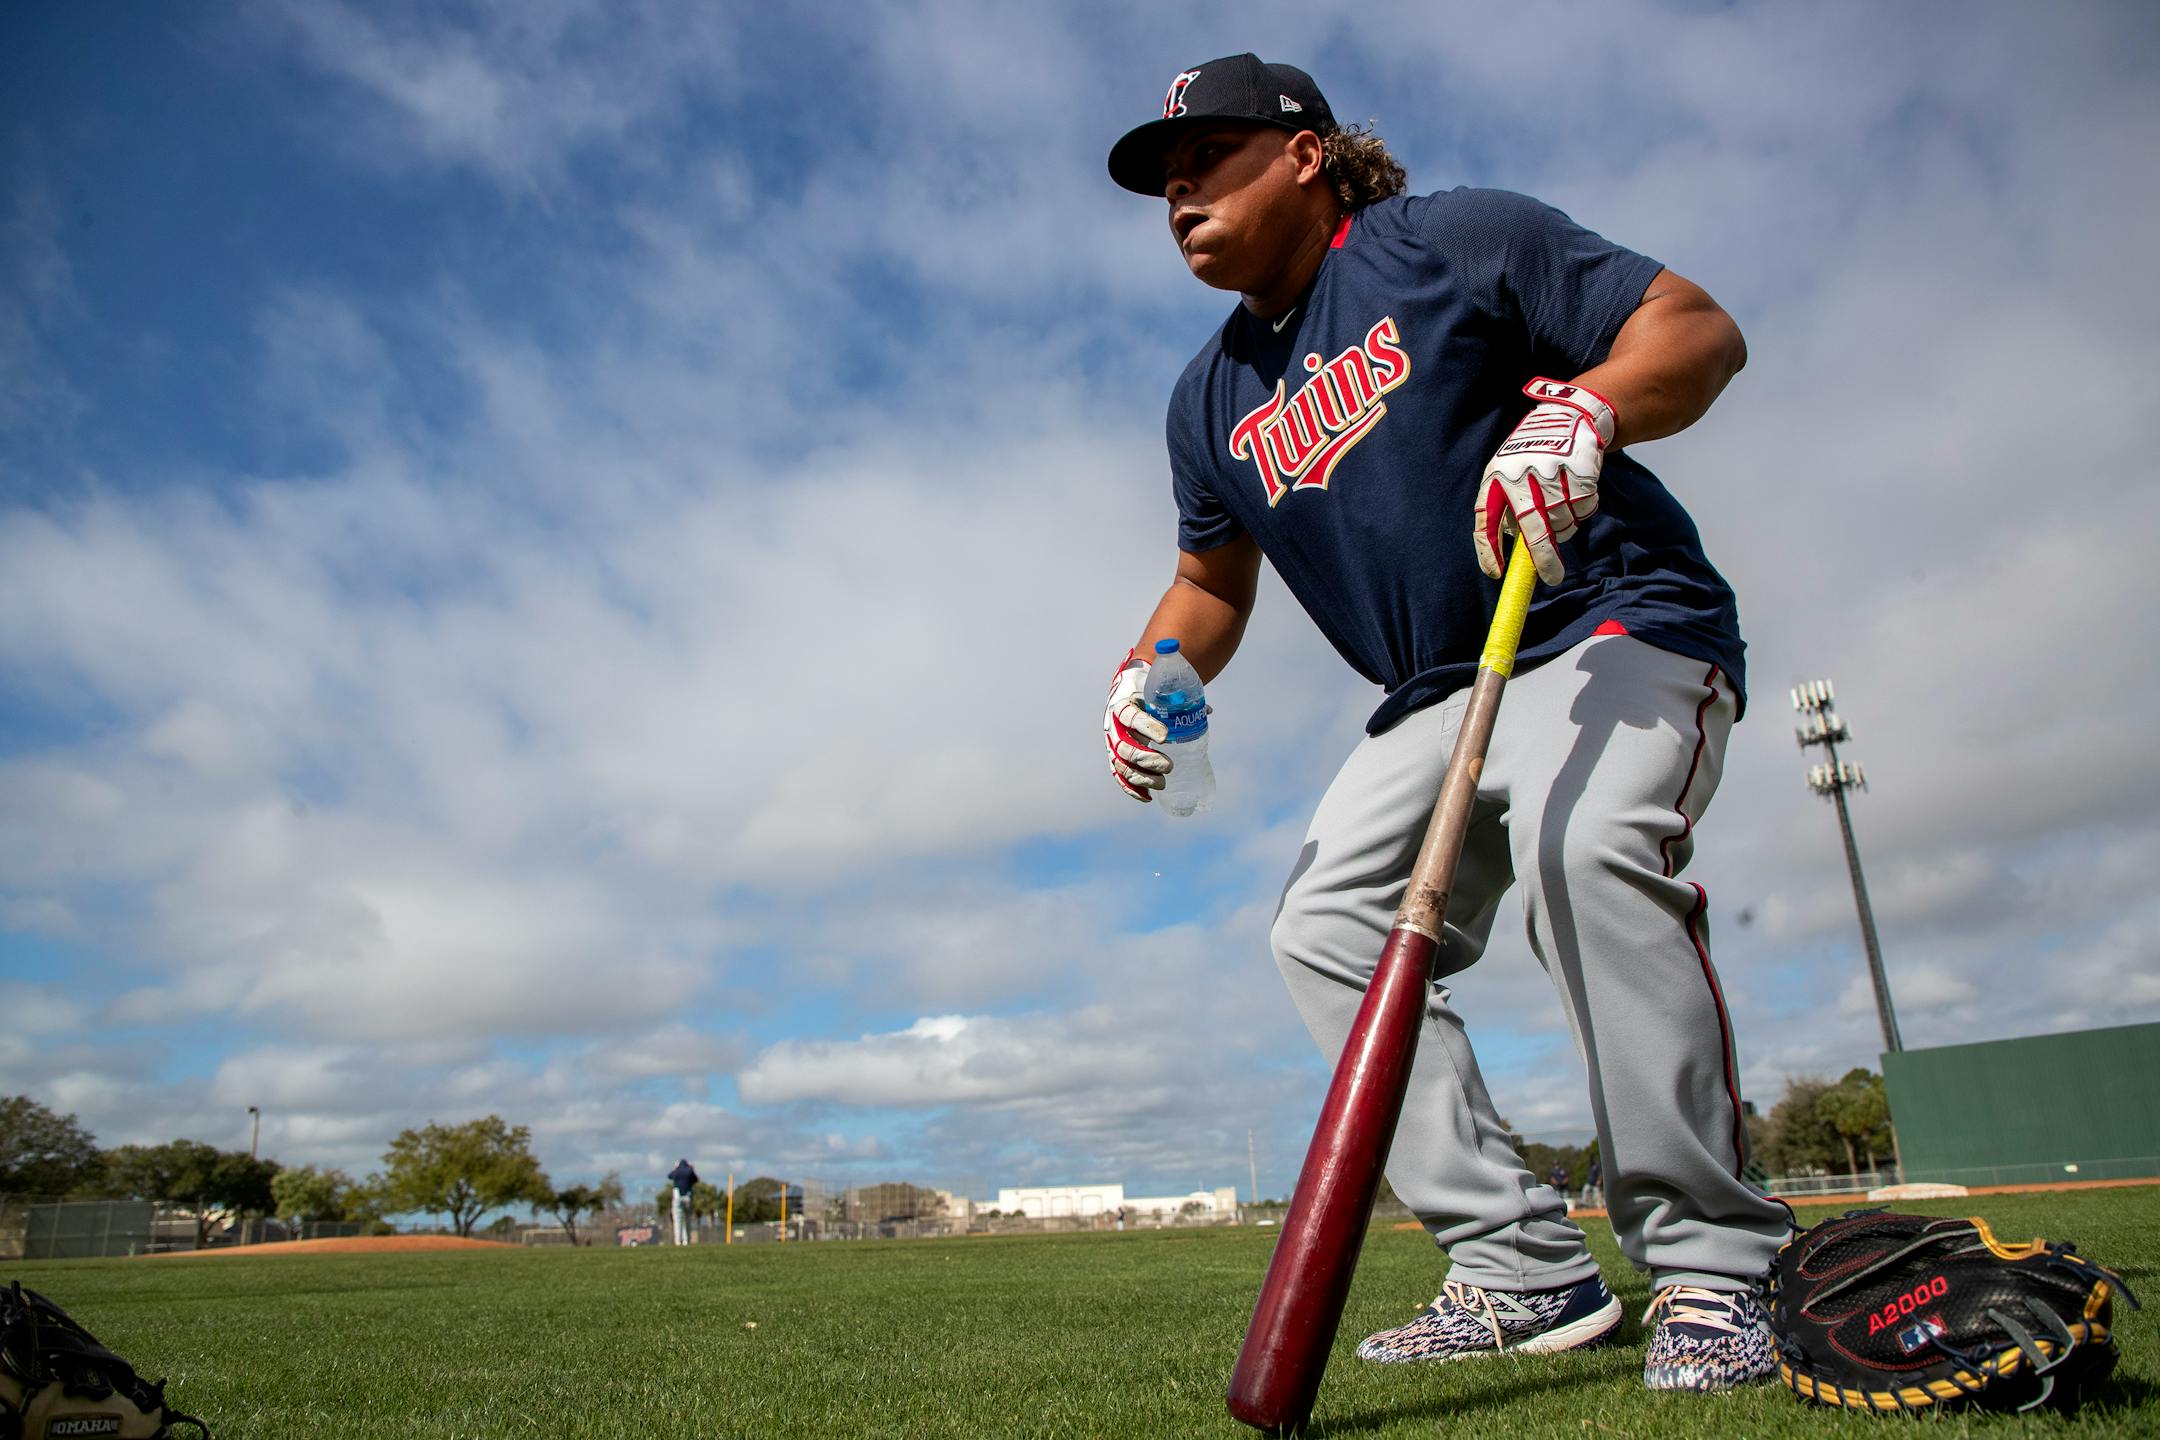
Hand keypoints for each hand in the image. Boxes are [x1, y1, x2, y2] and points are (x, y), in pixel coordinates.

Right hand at [1104, 649, 1169, 800]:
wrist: (1127, 690)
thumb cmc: (1147, 690)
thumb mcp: (1158, 688)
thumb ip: (1180, 698)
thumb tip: (1207, 711)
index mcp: (1122, 704)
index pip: (1130, 716)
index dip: (1146, 727)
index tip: (1165, 737)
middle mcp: (1113, 725)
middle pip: (1125, 747)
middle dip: (1147, 760)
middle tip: (1169, 766)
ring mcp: (1112, 743)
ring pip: (1121, 764)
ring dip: (1141, 777)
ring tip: (1163, 783)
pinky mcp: (1115, 756)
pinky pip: (1119, 775)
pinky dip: (1131, 788)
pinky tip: (1148, 797)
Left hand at [1474, 378, 1616, 584]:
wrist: (1567, 419)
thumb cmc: (1530, 457)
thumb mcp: (1507, 474)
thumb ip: (1507, 508)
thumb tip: (1517, 551)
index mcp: (1496, 478)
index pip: (1486, 520)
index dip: (1488, 550)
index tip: (1496, 573)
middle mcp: (1521, 476)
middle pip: (1533, 527)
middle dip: (1543, 557)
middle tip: (1551, 577)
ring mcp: (1551, 475)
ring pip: (1563, 522)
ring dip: (1565, 526)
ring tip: (1561, 504)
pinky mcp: (1578, 473)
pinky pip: (1583, 510)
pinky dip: (1582, 510)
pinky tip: (1575, 491)